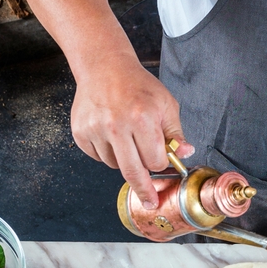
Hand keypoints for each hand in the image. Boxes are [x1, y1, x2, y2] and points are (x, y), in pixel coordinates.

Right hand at [71, 52, 194, 208]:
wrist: (104, 66)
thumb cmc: (137, 85)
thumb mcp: (165, 104)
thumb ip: (176, 133)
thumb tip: (185, 154)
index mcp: (141, 118)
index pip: (154, 161)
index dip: (160, 163)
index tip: (161, 163)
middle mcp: (116, 125)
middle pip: (133, 173)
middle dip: (144, 190)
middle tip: (149, 201)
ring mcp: (95, 129)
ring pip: (114, 166)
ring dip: (124, 161)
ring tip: (126, 139)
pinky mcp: (81, 132)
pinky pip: (98, 157)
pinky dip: (106, 153)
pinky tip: (110, 135)